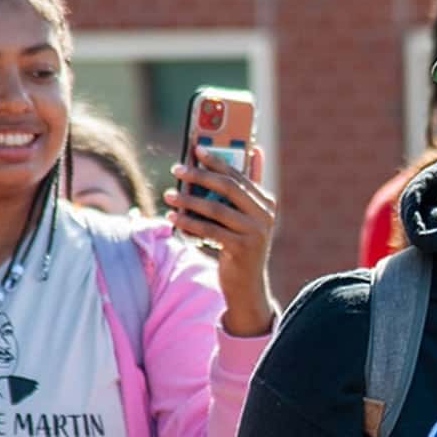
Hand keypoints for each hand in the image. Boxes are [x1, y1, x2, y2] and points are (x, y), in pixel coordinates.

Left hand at [165, 146, 276, 336]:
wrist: (248, 287)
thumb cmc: (241, 247)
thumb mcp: (245, 219)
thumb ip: (244, 190)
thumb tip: (252, 151)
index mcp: (267, 202)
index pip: (239, 175)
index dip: (217, 160)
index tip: (196, 148)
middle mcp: (265, 216)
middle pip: (228, 187)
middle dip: (199, 175)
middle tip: (177, 169)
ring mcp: (255, 233)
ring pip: (215, 208)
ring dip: (188, 199)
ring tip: (169, 194)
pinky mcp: (241, 249)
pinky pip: (209, 230)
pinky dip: (189, 222)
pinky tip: (174, 216)